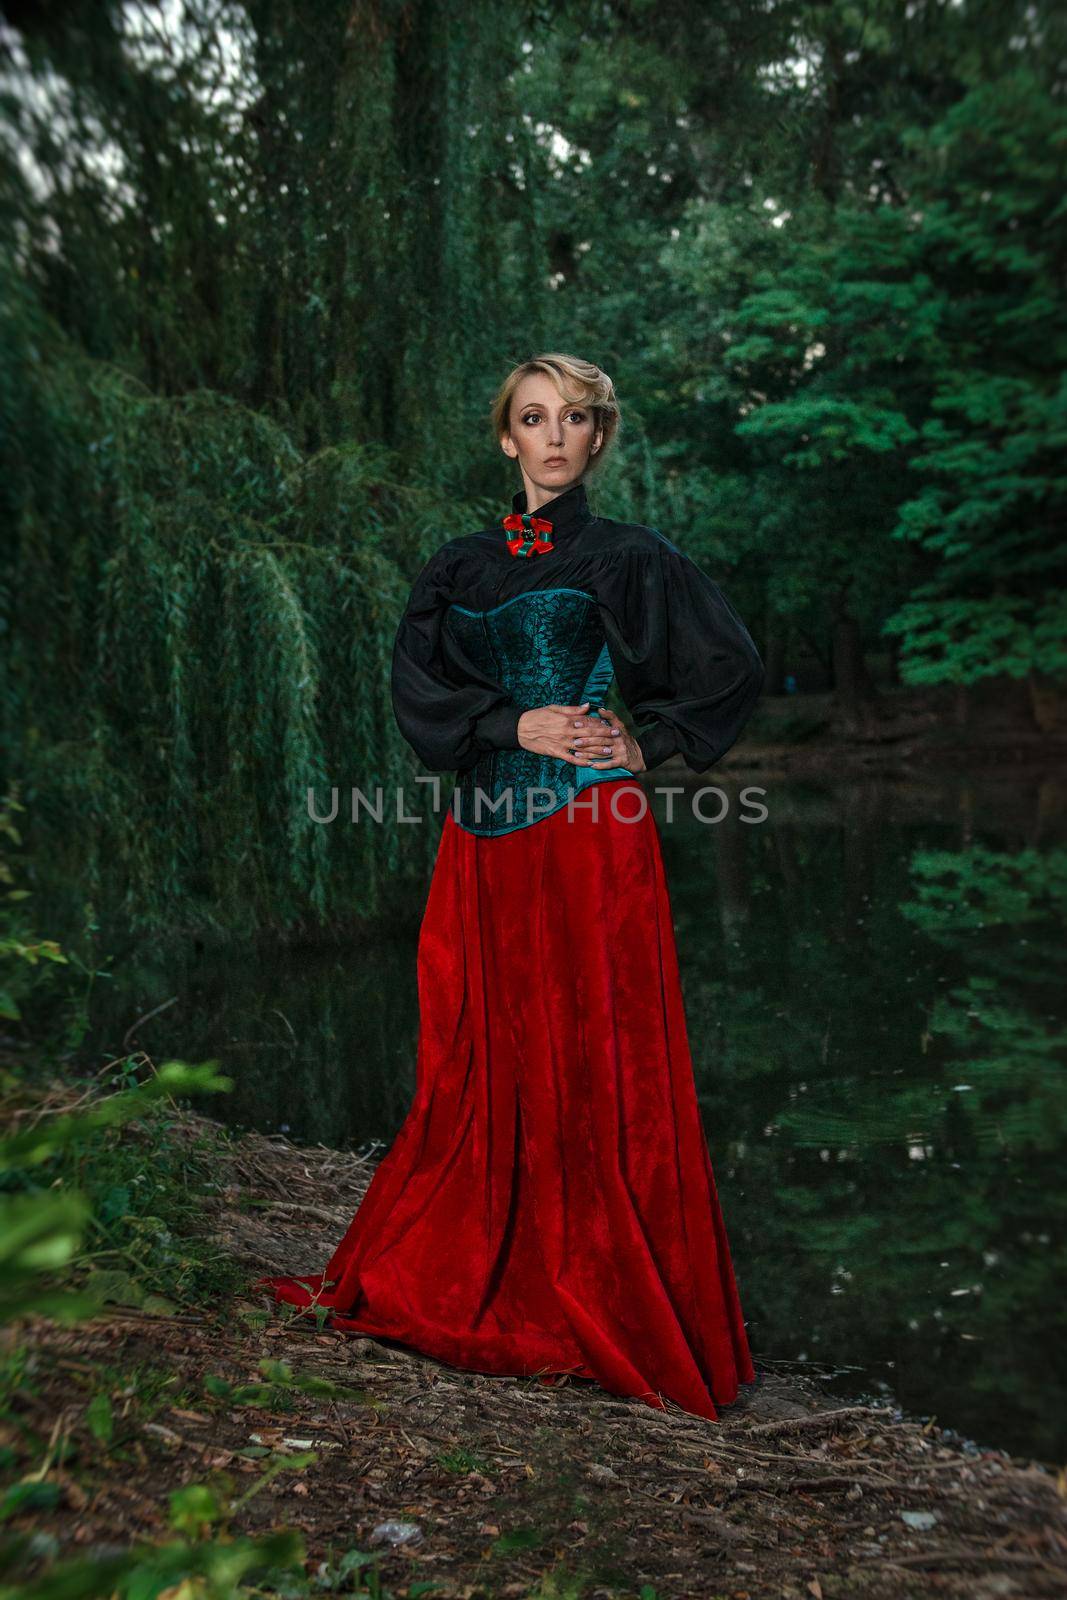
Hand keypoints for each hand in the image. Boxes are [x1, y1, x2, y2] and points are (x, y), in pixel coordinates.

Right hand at [517, 702, 645, 771]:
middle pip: (589, 734)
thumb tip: (587, 706)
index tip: (611, 725)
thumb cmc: (537, 716)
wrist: (520, 728)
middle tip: (616, 737)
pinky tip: (590, 764)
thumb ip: (572, 709)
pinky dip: (581, 762)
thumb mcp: (555, 708)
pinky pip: (570, 758)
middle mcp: (567, 732)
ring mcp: (561, 743)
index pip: (588, 722)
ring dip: (597, 750)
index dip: (600, 724)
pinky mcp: (555, 752)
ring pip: (583, 748)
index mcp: (567, 720)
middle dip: (604, 736)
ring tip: (609, 752)